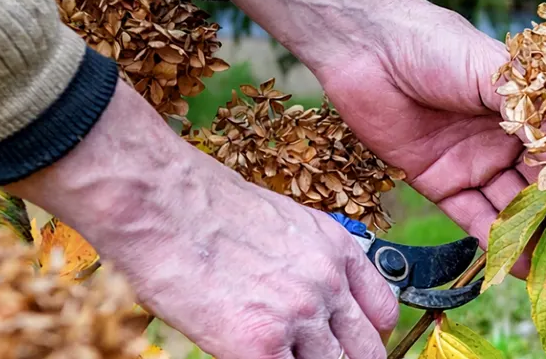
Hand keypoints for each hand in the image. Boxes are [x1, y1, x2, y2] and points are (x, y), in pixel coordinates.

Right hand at [7, 82, 396, 358]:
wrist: (163, 203)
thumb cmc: (205, 207)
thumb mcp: (283, 223)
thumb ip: (308, 262)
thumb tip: (309, 299)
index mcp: (337, 250)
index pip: (383, 313)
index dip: (369, 337)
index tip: (351, 346)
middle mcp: (328, 283)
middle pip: (366, 351)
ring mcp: (299, 315)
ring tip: (282, 358)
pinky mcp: (259, 343)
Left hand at [308, 2, 545, 278]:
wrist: (367, 49)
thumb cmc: (436, 45)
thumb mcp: (492, 72)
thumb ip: (529, 113)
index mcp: (524, 109)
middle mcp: (503, 140)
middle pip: (537, 186)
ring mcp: (473, 163)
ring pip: (508, 207)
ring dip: (528, 235)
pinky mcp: (440, 183)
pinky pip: (472, 216)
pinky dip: (492, 241)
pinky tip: (513, 262)